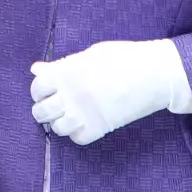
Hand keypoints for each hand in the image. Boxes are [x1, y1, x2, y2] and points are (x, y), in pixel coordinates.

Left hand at [29, 39, 191, 145]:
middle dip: (43, 108)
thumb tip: (37, 69)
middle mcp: (71, 94)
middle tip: (54, 104)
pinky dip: (77, 132)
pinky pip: (77, 138)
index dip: (39, 89)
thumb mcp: (91, 54)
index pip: (38, 86)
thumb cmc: (124, 58)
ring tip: (69, 113)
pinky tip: (83, 122)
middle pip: (41, 111)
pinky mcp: (99, 128)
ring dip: (59, 121)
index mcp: (68, 72)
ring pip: (56, 127)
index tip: (46, 89)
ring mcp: (84, 113)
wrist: (154, 75)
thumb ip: (63, 65)